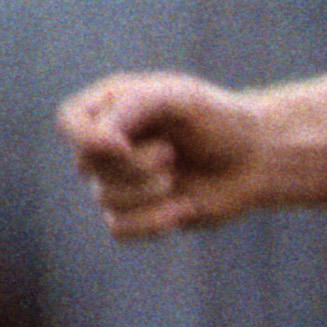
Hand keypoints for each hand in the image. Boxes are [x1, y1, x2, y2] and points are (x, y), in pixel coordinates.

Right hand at [58, 73, 262, 239]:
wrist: (256, 159)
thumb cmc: (219, 120)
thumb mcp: (178, 98)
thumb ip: (133, 106)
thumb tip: (101, 144)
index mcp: (111, 106)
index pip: (69, 122)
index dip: (88, 139)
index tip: (122, 145)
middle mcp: (108, 144)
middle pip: (89, 165)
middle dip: (135, 165)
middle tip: (172, 153)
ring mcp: (120, 180)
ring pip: (105, 199)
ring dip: (148, 193)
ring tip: (178, 178)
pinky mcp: (138, 213)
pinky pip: (119, 229)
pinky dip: (152, 222)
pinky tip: (183, 207)